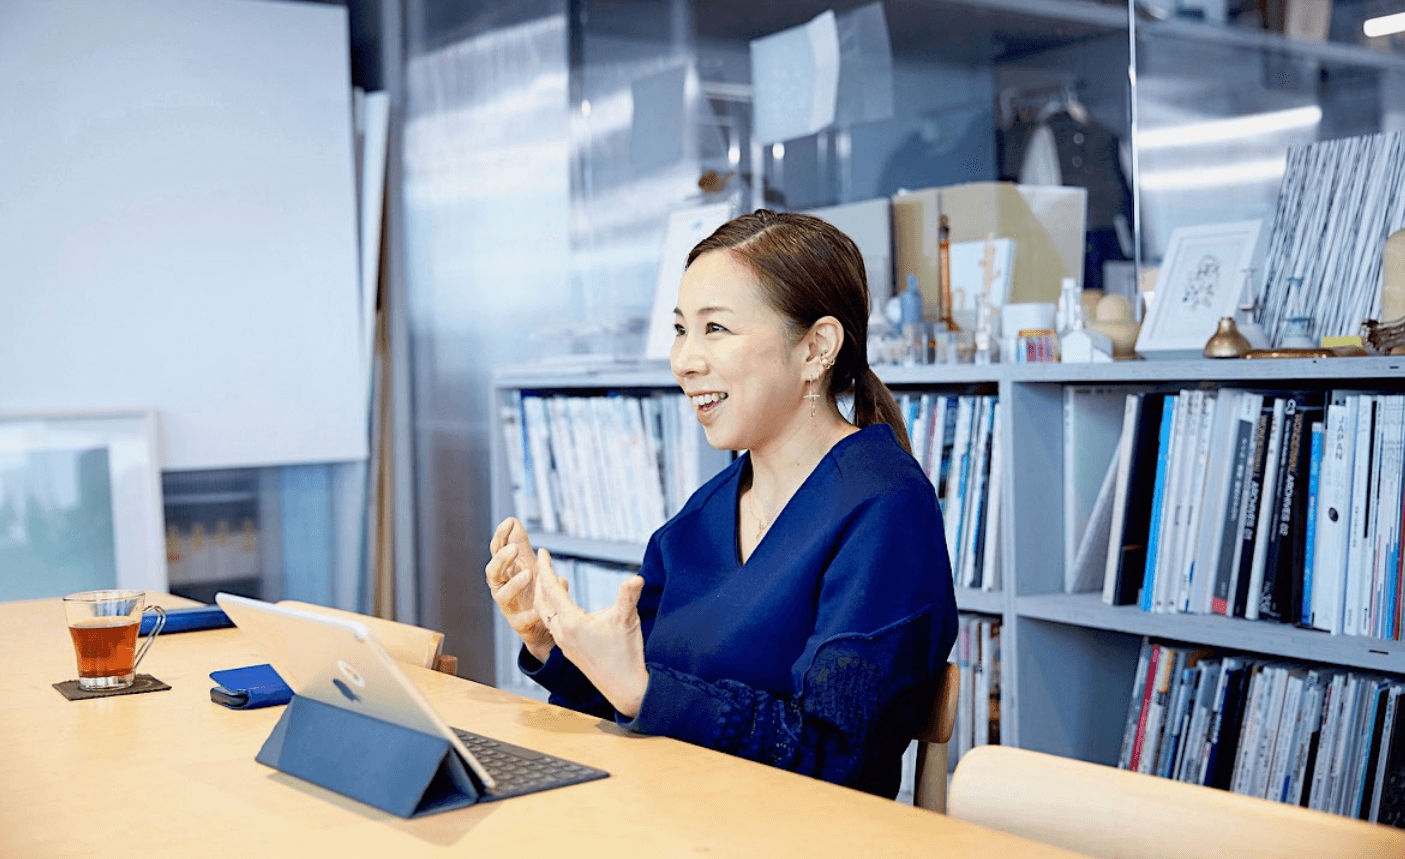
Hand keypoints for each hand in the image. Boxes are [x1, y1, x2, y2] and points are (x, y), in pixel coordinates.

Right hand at [484, 518, 561, 662]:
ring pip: (502, 596)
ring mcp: (508, 608)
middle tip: (514, 549)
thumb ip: (520, 544)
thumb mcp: (529, 564)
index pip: (497, 551)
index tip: (509, 522)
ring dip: (514, 584)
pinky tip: (539, 607)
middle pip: (492, 572)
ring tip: (529, 573)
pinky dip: (530, 613)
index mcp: (504, 572)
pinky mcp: (519, 626)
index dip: (501, 536)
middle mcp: (501, 588)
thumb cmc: (532, 590)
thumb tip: (512, 520)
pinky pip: (522, 621)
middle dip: (501, 560)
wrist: (544, 625)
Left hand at [534, 548, 648, 717]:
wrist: (624, 689)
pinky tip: (564, 606)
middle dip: (540, 579)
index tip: (542, 551)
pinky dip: (553, 609)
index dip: (546, 568)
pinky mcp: (570, 650)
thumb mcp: (627, 621)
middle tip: (542, 561)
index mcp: (572, 622)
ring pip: (546, 614)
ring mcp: (564, 643)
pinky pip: (553, 624)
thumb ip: (628, 596)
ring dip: (545, 595)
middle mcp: (562, 632)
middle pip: (542, 600)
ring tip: (552, 580)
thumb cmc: (626, 655)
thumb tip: (636, 577)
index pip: (552, 589)